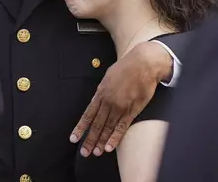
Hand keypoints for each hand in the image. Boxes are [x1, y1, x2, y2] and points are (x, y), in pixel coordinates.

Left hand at [70, 41, 172, 156]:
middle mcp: (108, 101)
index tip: (74, 138)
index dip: (81, 128)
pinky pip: (122, 127)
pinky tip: (109, 147)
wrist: (143, 64)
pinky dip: (115, 138)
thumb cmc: (126, 67)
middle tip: (84, 152)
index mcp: (101, 93)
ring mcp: (120, 107)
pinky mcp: (132, 110)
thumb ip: (102, 89)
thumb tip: (98, 97)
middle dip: (89, 139)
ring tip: (96, 152)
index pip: (88, 114)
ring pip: (108, 128)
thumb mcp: (108, 75)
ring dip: (101, 141)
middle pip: (96, 124)